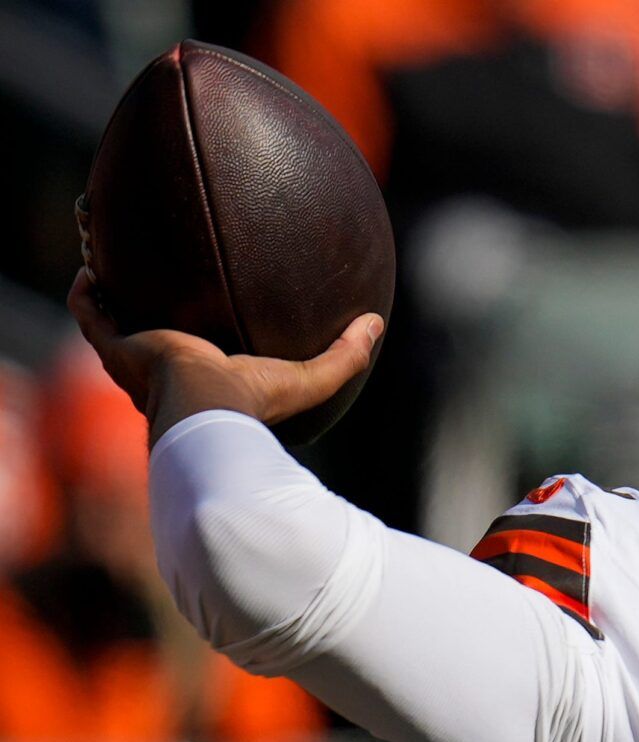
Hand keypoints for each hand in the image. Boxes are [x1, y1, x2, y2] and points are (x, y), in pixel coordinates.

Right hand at [66, 268, 382, 444]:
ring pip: (112, 324)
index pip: (200, 360)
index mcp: (207, 382)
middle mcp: (165, 376)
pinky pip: (89, 314)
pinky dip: (86, 292)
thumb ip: (346, 355)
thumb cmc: (256, 400)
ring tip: (108, 261)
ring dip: (109, 294)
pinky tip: (91, 265)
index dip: (199, 337)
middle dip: (146, 313)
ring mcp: (135, 363)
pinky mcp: (116, 350)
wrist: (206, 409)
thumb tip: (378, 323)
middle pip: (149, 339)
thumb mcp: (311, 377)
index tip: (207, 308)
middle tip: (153, 281)